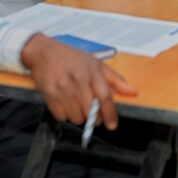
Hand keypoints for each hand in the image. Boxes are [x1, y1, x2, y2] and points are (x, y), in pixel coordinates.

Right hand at [20, 34, 135, 130]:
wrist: (44, 52)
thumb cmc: (72, 57)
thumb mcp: (96, 63)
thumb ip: (115, 80)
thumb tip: (133, 92)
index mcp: (92, 72)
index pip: (105, 98)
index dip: (110, 114)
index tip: (112, 125)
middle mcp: (78, 81)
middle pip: (90, 111)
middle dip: (94, 117)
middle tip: (93, 113)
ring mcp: (63, 89)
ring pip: (76, 117)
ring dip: (79, 116)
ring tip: (77, 104)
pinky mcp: (49, 95)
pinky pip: (61, 116)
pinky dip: (65, 114)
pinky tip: (66, 103)